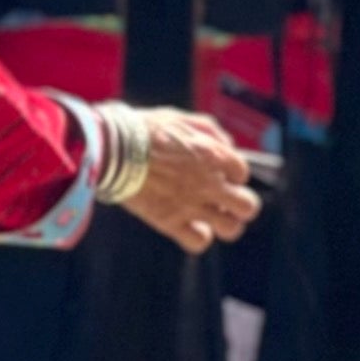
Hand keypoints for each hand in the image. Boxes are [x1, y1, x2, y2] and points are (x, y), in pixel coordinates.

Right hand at [115, 110, 257, 252]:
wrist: (111, 147)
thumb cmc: (142, 128)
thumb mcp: (179, 117)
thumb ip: (210, 130)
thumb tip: (228, 146)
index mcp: (214, 155)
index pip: (242, 173)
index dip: (232, 174)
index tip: (217, 173)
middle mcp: (209, 183)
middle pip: (248, 206)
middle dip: (239, 204)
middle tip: (222, 200)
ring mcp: (191, 205)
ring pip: (231, 228)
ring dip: (224, 223)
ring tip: (209, 216)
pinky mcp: (170, 222)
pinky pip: (199, 242)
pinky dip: (197, 237)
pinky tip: (188, 226)